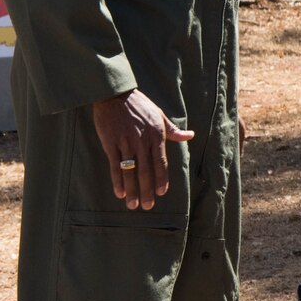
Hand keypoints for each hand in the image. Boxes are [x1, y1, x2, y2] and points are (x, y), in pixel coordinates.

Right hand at [90, 90, 193, 209]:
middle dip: (147, 190)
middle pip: (146, 171)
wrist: (115, 95)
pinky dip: (117, 180)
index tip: (161, 193)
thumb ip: (173, 130)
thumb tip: (190, 135)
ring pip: (131, 171)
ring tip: (133, 205)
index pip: (161, 162)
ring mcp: (126, 142)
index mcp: (157, 135)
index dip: (161, 179)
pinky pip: (114, 165)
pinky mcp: (110, 143)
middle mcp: (142, 141)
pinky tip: (119, 192)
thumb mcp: (160, 115)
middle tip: (148, 206)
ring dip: (132, 190)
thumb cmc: (139, 105)